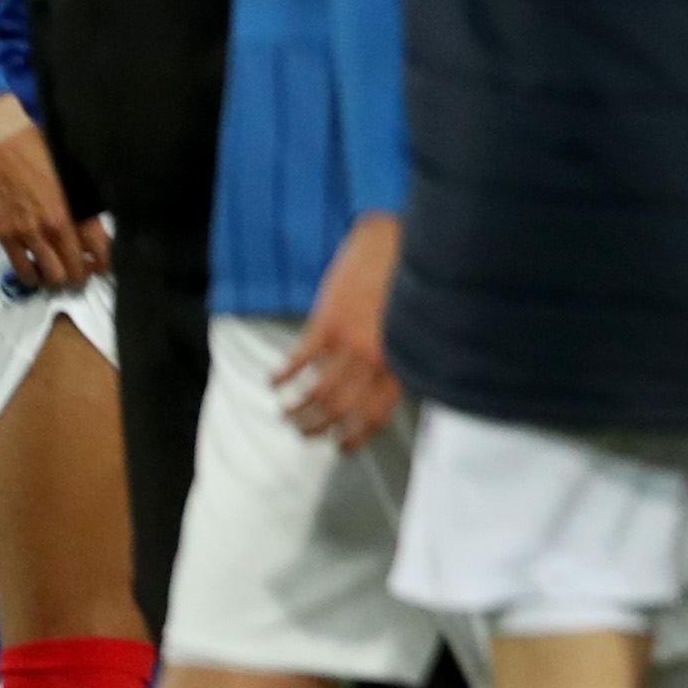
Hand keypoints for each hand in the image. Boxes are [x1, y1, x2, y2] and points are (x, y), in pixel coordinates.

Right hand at [0, 94, 104, 293]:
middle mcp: (54, 226)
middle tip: (82, 270)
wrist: (0, 143)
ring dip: (58, 278)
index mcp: (75, 210)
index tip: (105, 266)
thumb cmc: (41, 151)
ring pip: (51, 275)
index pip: (100, 249)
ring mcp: (27, 233)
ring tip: (59, 272)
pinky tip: (38, 274)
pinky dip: (33, 277)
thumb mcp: (73, 176)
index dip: (105, 264)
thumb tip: (97, 228)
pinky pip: (21, 269)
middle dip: (82, 274)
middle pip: (76, 269)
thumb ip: (84, 204)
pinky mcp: (4, 235)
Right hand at [278, 211, 404, 446]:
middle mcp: (377, 359)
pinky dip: (283, 375)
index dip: (356, 436)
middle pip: (341, 410)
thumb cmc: (408, 280)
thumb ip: (399, 355)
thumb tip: (385, 384)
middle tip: (305, 435)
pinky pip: (299, 360)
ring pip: (318, 393)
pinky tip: (274, 381)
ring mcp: (351, 342)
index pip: (376, 414)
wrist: (393, 240)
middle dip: (319, 429)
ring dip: (297, 410)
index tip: (342, 446)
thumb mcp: (413, 325)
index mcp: (401, 362)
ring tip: (286, 415)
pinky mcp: (328, 322)